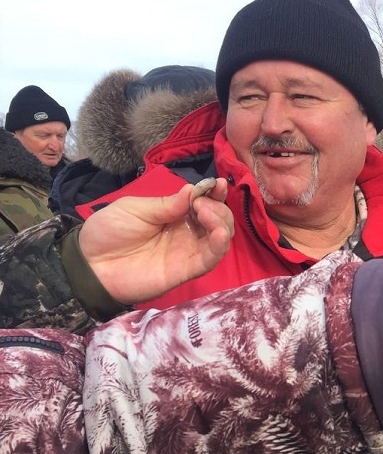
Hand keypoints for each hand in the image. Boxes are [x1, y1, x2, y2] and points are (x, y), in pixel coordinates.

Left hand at [79, 179, 233, 303]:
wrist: (90, 265)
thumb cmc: (109, 232)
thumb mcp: (134, 208)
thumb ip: (165, 204)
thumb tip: (192, 190)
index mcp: (176, 214)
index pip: (204, 202)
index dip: (214, 192)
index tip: (218, 183)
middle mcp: (188, 232)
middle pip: (218, 218)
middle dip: (217, 206)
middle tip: (201, 203)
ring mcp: (189, 251)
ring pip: (220, 237)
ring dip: (221, 222)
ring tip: (206, 212)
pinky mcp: (187, 270)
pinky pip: (211, 259)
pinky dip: (219, 245)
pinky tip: (218, 233)